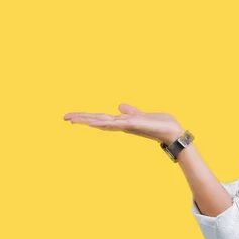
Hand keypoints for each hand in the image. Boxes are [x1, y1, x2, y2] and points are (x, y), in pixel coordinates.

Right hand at [63, 103, 184, 144]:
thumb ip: (130, 112)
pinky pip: (119, 123)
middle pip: (97, 121)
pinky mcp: (136, 125)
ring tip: (75, 119)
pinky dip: (109, 122)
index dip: (85, 117)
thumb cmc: (159, 125)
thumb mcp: (141, 115)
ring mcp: (127, 126)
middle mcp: (122, 125)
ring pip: (104, 122)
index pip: (100, 119)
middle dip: (81, 119)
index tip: (70, 117)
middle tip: (65, 118)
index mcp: (122, 122)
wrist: (173, 132)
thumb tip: (119, 106)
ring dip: (90, 120)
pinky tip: (99, 121)